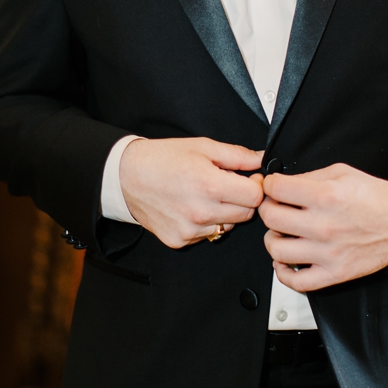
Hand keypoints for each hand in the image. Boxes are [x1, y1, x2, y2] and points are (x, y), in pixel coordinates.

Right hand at [119, 138, 264, 248]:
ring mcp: (190, 229)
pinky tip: (192, 207)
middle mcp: (201, 212)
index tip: (251, 179)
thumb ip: (237, 155)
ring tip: (207, 195)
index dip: (257, 185)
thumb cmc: (162, 159)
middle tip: (228, 185)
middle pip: (246, 214)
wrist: (125, 176)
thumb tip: (262, 160)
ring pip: (228, 226)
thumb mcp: (203, 147)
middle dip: (243, 199)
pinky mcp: (179, 240)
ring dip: (226, 213)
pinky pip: (208, 234)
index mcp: (210, 185)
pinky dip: (207, 223)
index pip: (255, 197)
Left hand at [259, 163, 387, 291]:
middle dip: (269, 208)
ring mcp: (328, 253)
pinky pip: (297, 281)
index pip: (276, 189)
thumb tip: (283, 185)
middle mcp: (325, 225)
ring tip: (282, 233)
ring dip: (273, 238)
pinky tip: (286, 260)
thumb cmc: (378, 198)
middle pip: (271, 218)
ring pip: (277, 249)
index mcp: (327, 196)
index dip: (269, 184)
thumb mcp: (343, 173)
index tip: (272, 187)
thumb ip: (310, 177)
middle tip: (276, 207)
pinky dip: (283, 272)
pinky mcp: (335, 273)